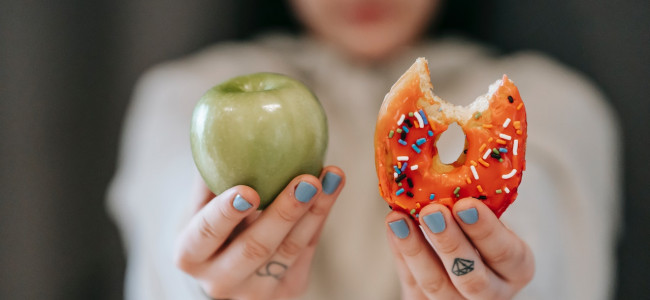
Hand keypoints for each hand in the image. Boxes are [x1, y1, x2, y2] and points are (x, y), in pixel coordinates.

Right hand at [175, 166, 344, 299]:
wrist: (225, 266)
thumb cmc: (211, 222)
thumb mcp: (201, 205)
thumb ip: (211, 176)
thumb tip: (224, 124)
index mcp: (190, 255)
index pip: (206, 234)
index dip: (226, 213)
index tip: (248, 189)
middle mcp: (219, 281)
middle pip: (255, 248)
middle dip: (284, 213)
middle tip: (306, 181)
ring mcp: (255, 292)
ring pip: (289, 251)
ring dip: (314, 211)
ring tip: (331, 177)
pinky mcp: (286, 290)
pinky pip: (307, 251)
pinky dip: (320, 217)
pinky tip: (332, 188)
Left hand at [386, 198, 533, 299]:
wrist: (464, 262)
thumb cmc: (480, 231)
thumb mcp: (491, 218)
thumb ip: (478, 203)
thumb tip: (454, 155)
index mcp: (516, 267)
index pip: (507, 254)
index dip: (486, 231)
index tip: (466, 204)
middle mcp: (492, 293)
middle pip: (472, 278)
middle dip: (450, 243)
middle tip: (432, 211)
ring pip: (436, 285)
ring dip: (415, 249)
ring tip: (398, 218)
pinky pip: (412, 284)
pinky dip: (401, 254)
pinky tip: (393, 227)